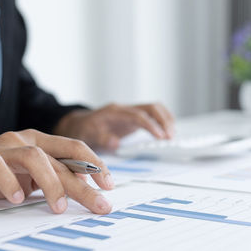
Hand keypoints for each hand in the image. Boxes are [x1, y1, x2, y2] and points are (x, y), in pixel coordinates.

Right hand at [0, 130, 113, 213]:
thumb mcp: (31, 178)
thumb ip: (55, 178)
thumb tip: (86, 187)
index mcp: (41, 142)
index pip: (75, 149)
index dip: (95, 165)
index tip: (109, 186)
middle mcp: (25, 140)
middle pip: (62, 160)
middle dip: (84, 185)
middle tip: (99, 205)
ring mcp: (4, 147)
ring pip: (36, 159)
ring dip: (52, 185)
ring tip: (58, 208)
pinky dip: (10, 183)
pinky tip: (18, 199)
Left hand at [54, 103, 174, 150]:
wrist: (78, 124)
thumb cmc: (84, 130)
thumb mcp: (88, 136)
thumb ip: (102, 139)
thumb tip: (115, 143)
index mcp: (114, 112)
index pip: (138, 116)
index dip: (151, 125)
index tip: (160, 136)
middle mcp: (125, 109)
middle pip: (150, 107)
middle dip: (163, 121)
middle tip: (170, 136)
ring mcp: (130, 112)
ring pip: (154, 108)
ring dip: (166, 119)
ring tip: (171, 135)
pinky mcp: (134, 117)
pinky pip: (153, 114)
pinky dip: (163, 121)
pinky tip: (167, 132)